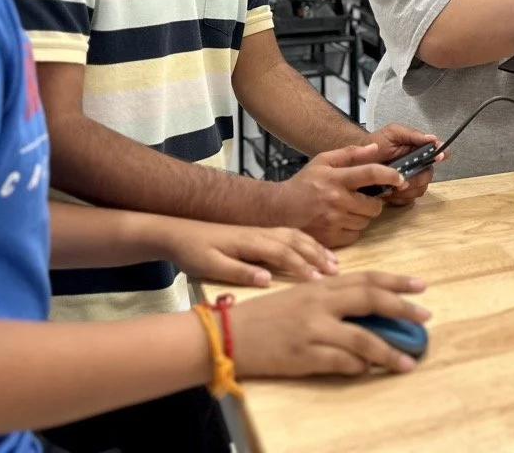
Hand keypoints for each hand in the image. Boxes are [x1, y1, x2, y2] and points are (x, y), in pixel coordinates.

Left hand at [158, 220, 337, 286]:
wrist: (177, 232)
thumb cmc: (192, 252)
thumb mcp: (210, 266)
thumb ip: (239, 272)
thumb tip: (268, 279)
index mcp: (250, 241)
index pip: (283, 253)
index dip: (302, 267)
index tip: (319, 282)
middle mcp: (260, 233)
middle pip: (296, 241)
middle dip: (317, 257)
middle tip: (336, 274)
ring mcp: (261, 231)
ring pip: (296, 236)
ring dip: (316, 248)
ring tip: (334, 264)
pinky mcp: (259, 233)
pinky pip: (290, 234)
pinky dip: (307, 242)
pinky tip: (316, 251)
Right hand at [229, 271, 430, 376]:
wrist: (229, 334)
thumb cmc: (267, 315)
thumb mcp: (301, 297)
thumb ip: (332, 299)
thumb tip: (367, 309)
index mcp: (321, 286)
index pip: (367, 278)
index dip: (396, 281)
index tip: (421, 286)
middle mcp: (320, 302)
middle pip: (370, 300)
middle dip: (402, 308)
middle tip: (426, 316)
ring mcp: (313, 329)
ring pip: (361, 337)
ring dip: (388, 351)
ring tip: (408, 361)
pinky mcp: (304, 355)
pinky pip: (340, 362)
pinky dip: (358, 366)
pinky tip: (369, 370)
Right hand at [276, 143, 404, 247]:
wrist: (279, 210)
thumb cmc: (304, 183)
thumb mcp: (323, 161)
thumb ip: (350, 154)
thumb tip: (375, 148)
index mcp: (336, 178)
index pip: (370, 173)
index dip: (390, 175)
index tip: (399, 179)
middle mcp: (336, 200)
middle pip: (374, 205)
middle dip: (374, 202)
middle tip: (362, 198)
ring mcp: (334, 221)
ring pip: (366, 221)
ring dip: (363, 216)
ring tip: (347, 209)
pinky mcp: (331, 238)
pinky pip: (356, 235)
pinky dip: (353, 229)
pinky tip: (340, 221)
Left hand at [368, 123, 443, 206]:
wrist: (355, 160)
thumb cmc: (375, 143)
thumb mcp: (392, 133)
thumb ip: (412, 134)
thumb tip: (433, 139)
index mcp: (419, 150)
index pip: (439, 152)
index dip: (441, 155)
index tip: (438, 157)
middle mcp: (418, 166)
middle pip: (429, 176)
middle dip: (417, 179)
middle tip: (402, 180)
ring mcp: (410, 181)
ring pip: (420, 190)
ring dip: (407, 190)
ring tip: (391, 187)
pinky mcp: (401, 194)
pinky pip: (408, 200)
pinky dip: (399, 199)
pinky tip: (388, 194)